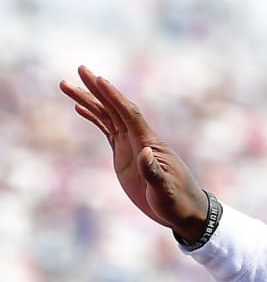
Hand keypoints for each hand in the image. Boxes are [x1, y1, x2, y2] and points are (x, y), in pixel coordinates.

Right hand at [59, 66, 209, 240]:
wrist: (184, 212)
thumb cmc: (178, 203)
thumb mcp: (166, 191)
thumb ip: (154, 172)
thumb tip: (144, 152)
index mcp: (150, 144)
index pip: (130, 115)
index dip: (115, 97)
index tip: (98, 79)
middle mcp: (140, 140)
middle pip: (115, 109)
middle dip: (98, 90)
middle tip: (80, 68)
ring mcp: (131, 146)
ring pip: (108, 117)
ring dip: (89, 101)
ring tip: (67, 85)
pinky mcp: (125, 155)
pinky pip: (107, 131)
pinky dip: (94, 118)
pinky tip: (80, 108)